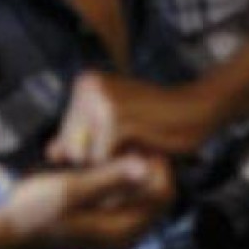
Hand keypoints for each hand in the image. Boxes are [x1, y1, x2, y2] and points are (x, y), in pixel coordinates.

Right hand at [4, 155, 173, 248]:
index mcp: (123, 230)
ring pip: (136, 194)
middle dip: (141, 165)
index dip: (155, 163)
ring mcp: (112, 231)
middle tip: (119, 139)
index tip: (135, 138)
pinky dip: (112, 179)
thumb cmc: (35, 211)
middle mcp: (124, 234)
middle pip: (153, 193)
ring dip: (125, 170)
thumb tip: (145, 166)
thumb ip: (109, 177)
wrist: (8, 232)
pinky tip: (91, 163)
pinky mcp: (100, 224)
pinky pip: (120, 198)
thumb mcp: (72, 189)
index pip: (162, 193)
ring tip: (103, 148)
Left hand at [46, 72, 215, 165]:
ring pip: (87, 156)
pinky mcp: (117, 120)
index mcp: (84, 84)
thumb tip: (50, 154)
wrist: (198, 108)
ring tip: (136, 149)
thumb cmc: (156, 118)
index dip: (90, 152)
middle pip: (73, 147)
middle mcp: (88, 88)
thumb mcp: (114, 124)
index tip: (118, 145)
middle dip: (99, 159)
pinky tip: (143, 152)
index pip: (66, 136)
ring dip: (113, 163)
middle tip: (130, 150)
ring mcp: (102, 102)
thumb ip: (80, 137)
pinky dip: (123, 165)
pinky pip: (104, 159)